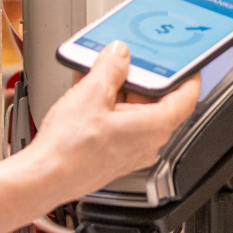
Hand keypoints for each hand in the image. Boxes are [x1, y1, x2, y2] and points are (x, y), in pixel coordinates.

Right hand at [0, 43, 198, 232]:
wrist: (44, 178)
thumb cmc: (71, 150)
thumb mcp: (92, 94)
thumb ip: (110, 68)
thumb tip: (119, 54)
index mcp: (155, 127)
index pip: (186, 96)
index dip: (188, 74)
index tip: (185, 60)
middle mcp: (147, 142)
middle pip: (156, 101)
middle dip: (141, 77)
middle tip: (129, 57)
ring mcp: (129, 150)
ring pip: (133, 111)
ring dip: (119, 89)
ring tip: (100, 70)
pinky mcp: (111, 155)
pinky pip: (117, 123)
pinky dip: (107, 104)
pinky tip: (87, 90)